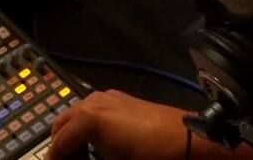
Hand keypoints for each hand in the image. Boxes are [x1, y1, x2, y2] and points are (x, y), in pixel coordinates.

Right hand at [48, 91, 252, 159]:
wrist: (193, 141)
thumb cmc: (155, 159)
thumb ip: (88, 159)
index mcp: (88, 118)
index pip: (59, 144)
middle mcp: (93, 101)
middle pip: (62, 125)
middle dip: (61, 148)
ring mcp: (108, 98)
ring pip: (77, 116)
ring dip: (74, 138)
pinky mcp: (122, 100)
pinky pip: (93, 112)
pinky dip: (88, 129)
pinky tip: (100, 149)